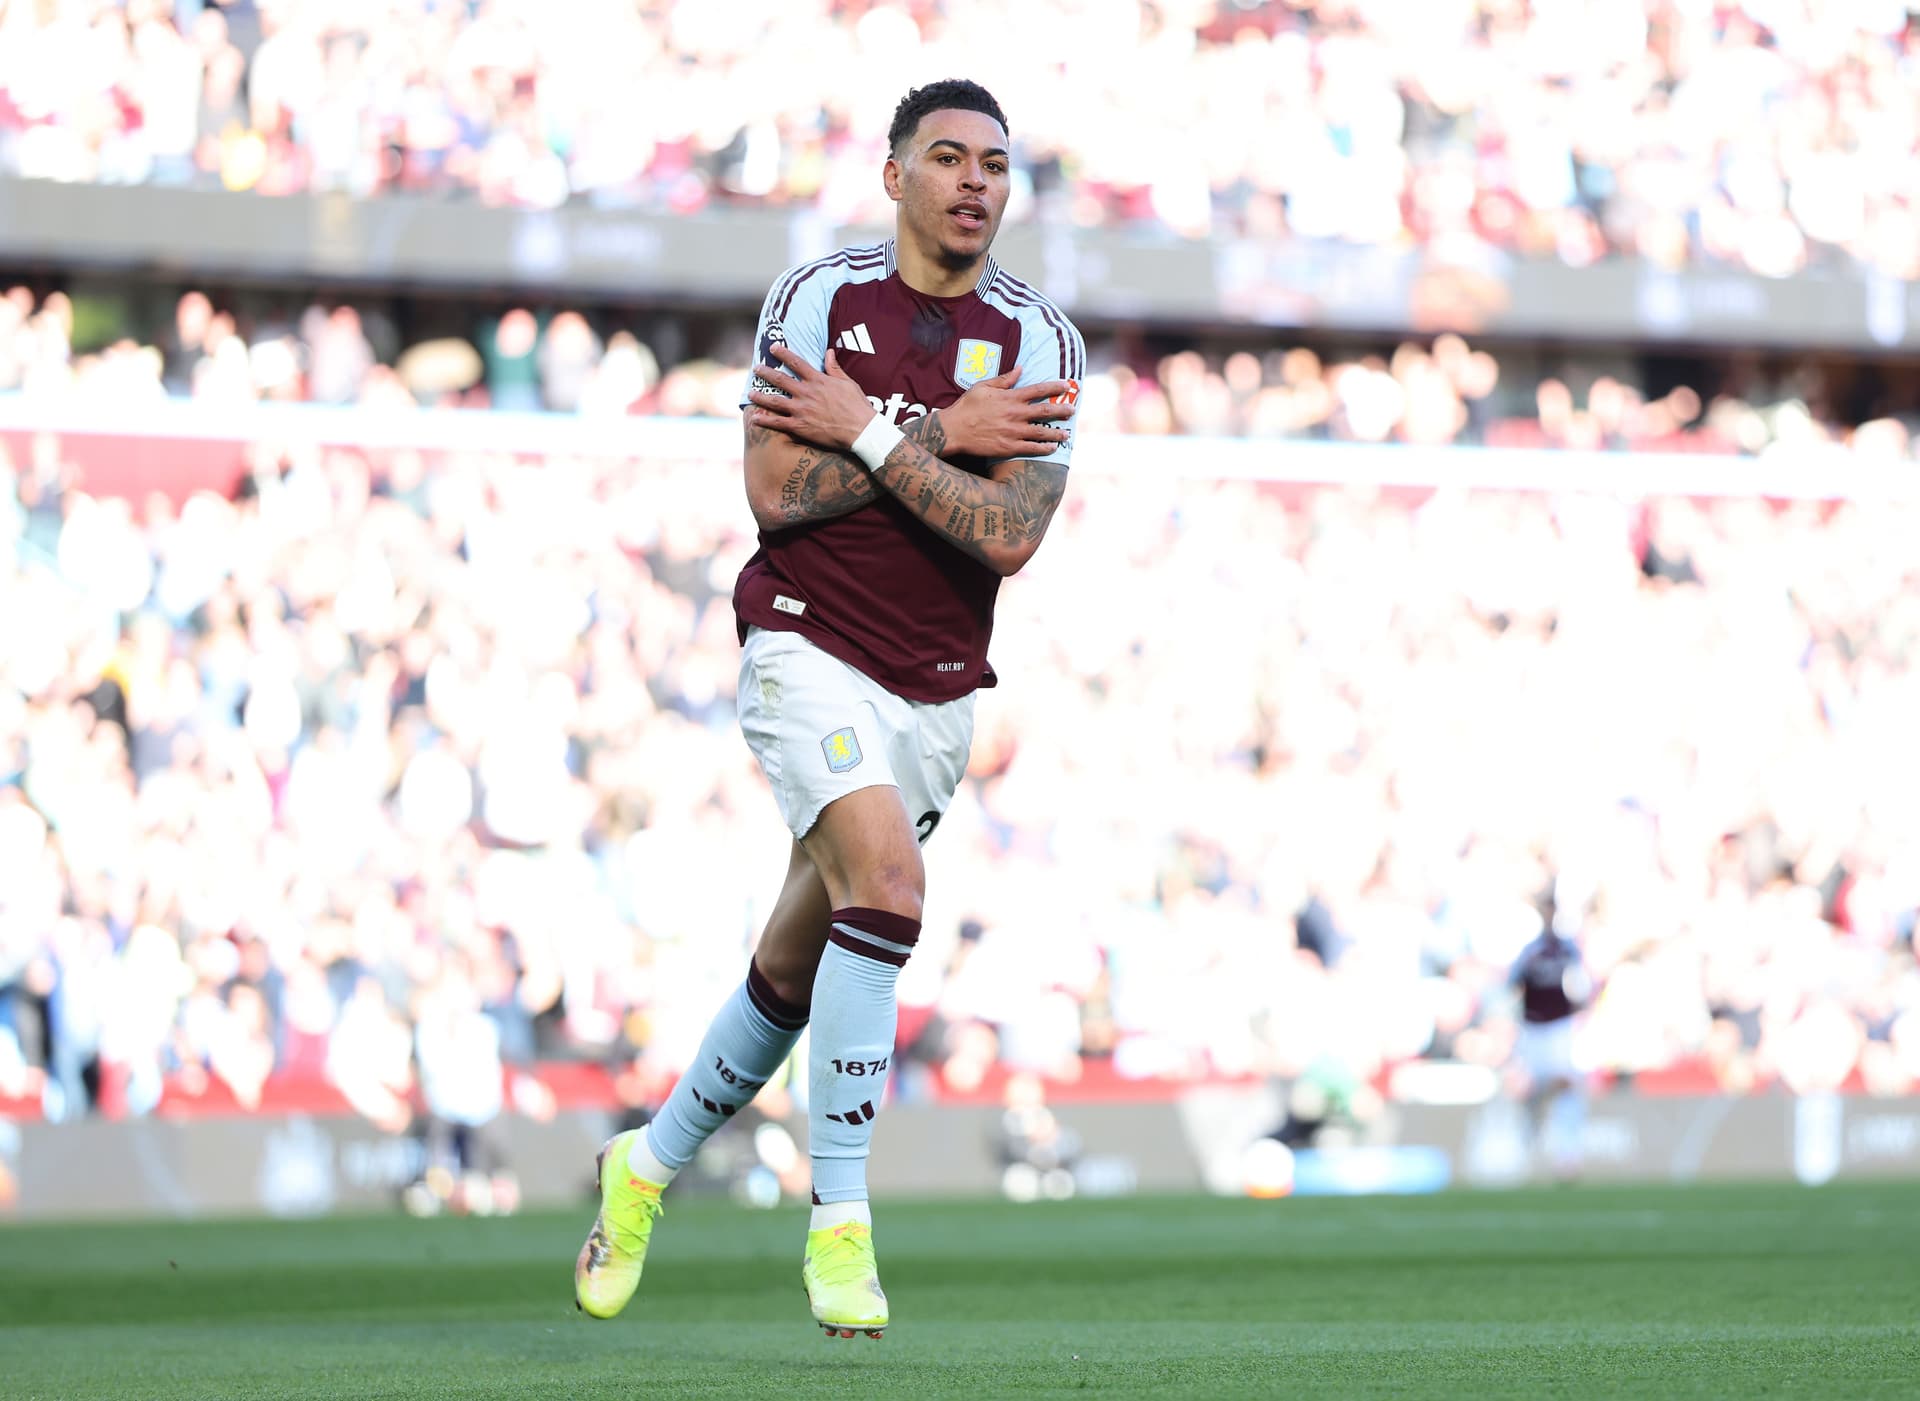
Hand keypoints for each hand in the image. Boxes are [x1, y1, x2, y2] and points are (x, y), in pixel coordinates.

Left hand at [745, 346, 877, 450]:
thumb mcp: (848, 383)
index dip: (783, 353)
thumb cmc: (858, 407)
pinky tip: (754, 419)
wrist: (861, 430)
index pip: (796, 362)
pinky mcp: (800, 426)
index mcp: (818, 380)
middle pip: (780, 380)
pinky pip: (778, 423)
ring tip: (750, 393)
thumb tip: (829, 351)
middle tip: (756, 368)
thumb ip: (834, 368)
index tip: (773, 348)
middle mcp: (806, 393)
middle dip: (766, 372)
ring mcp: (801, 410)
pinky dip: (764, 421)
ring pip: (775, 401)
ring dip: (761, 396)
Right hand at [941, 369, 1075, 458]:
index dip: (1055, 387)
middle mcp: (1015, 414)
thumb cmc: (967, 406)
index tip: (1067, 386)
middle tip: (1073, 410)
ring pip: (1042, 432)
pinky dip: (1044, 448)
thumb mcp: (983, 386)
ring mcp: (1013, 432)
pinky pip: (1031, 448)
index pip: (1038, 390)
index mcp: (1010, 397)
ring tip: (1067, 434)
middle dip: (1062, 410)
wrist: (953, 430)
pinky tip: (1052, 448)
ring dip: (1057, 433)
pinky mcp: (1009, 447)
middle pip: (1045, 411)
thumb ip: (1004, 379)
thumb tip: (1021, 369)